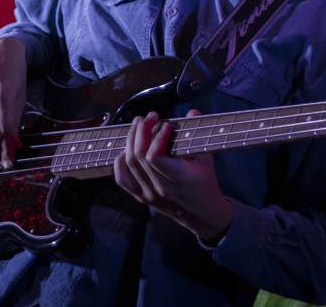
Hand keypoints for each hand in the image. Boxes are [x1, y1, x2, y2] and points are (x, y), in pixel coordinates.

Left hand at [114, 110, 233, 241]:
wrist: (202, 214)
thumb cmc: (205, 184)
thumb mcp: (206, 160)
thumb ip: (196, 136)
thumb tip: (192, 112)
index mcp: (177, 179)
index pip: (155, 156)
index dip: (157, 137)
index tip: (166, 124)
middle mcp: (160, 187)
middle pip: (139, 155)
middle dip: (141, 130)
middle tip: (150, 117)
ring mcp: (148, 194)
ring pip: (130, 163)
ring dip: (130, 140)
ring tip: (138, 124)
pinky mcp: (142, 197)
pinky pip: (122, 180)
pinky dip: (118, 163)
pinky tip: (124, 149)